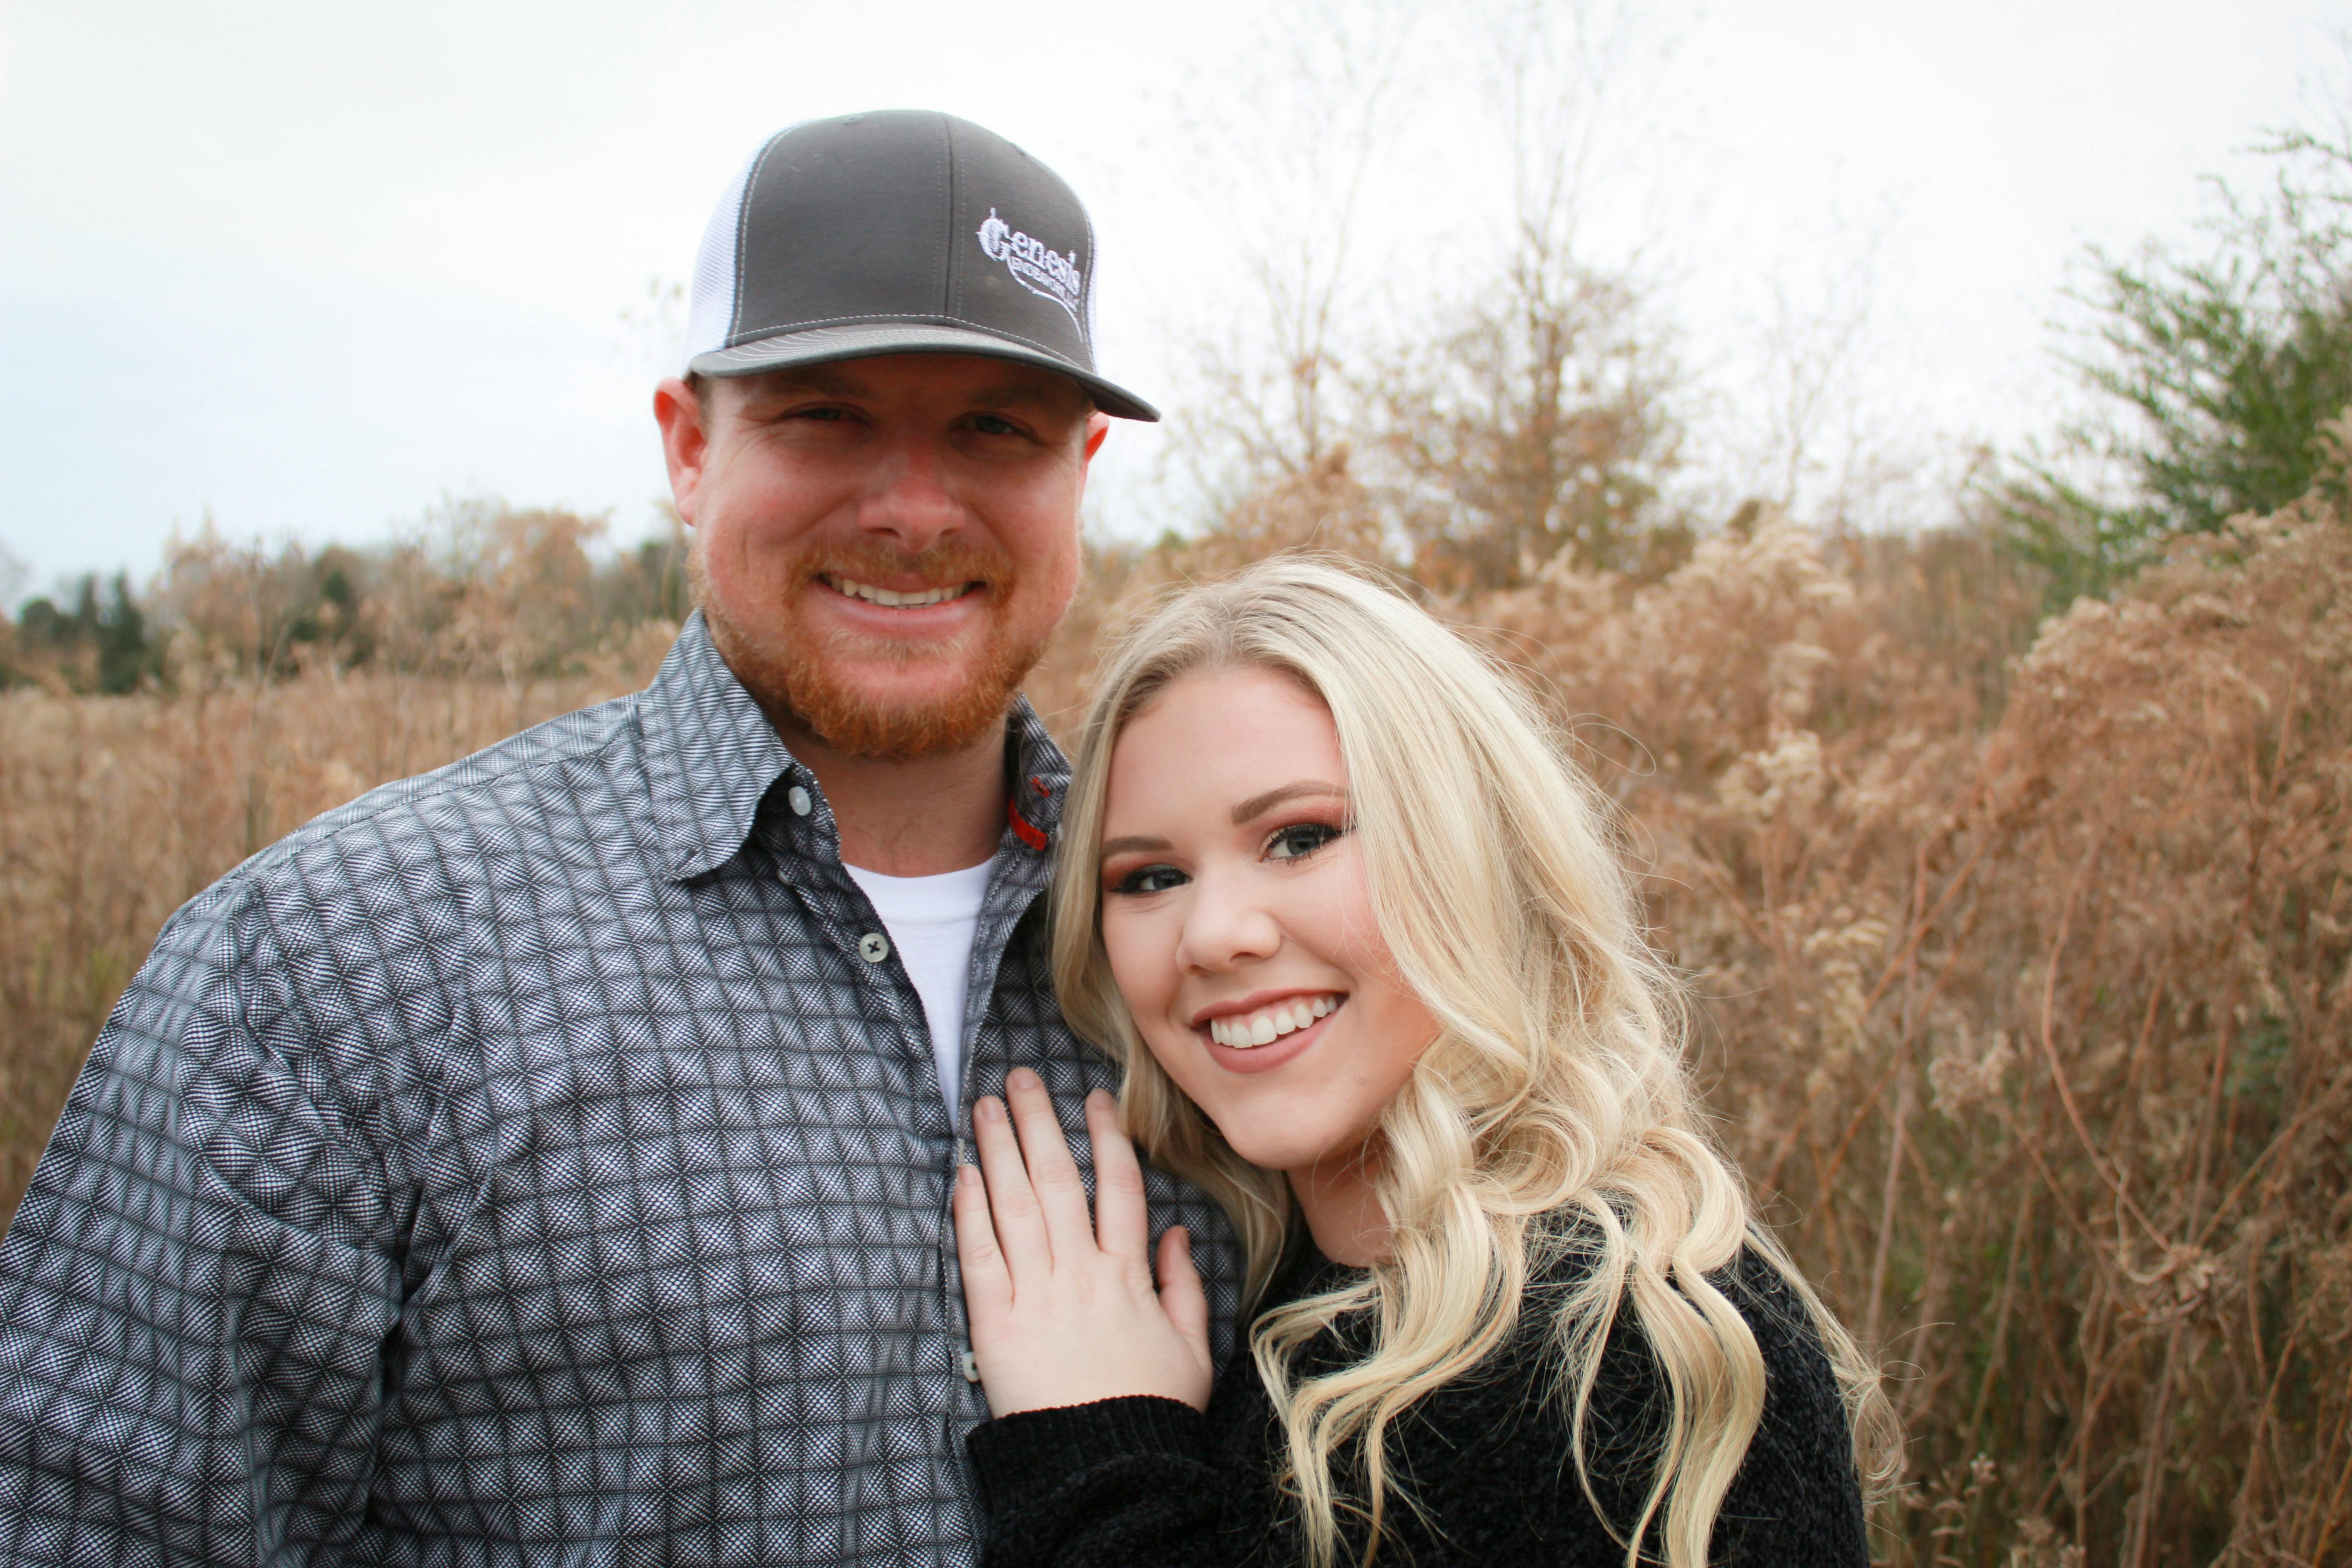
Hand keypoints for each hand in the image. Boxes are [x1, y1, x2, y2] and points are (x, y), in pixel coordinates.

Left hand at [954, 1068, 1213, 1415]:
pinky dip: (970, 1212)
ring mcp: (1037, 1295)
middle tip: (1020, 1078)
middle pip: (1058, 1181)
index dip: (1106, 1137)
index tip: (1093, 1098)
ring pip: (1016, 1206)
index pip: (1118, 1188)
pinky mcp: (997, 1324)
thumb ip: (1185, 1287)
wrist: (1107, 1469)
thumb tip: (1176, 1235)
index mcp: (1129, 1276)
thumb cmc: (1150, 1412)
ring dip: (998, 1149)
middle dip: (1038, 1123)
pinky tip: (963, 1174)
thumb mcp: (1192, 1350)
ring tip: (983, 1106)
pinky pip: (980, 1256)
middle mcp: (1081, 1273)